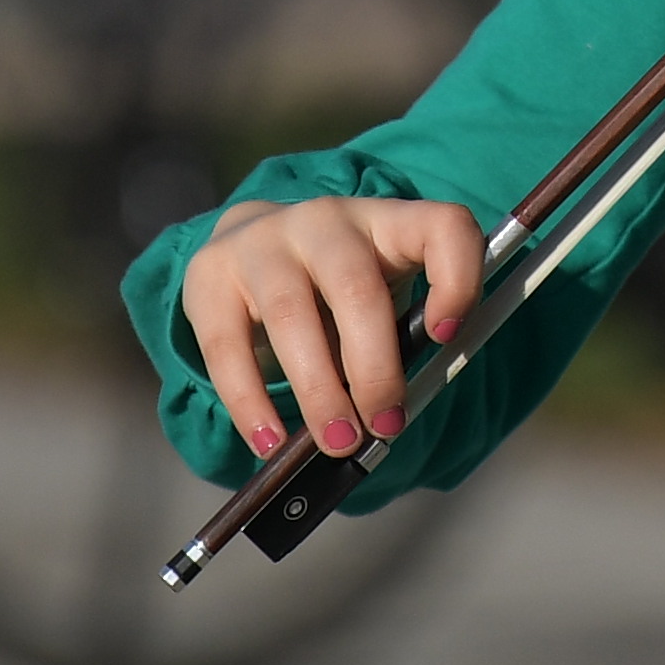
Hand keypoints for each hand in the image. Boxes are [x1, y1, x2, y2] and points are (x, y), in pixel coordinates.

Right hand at [179, 191, 488, 468]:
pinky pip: (226, 346)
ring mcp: (263, 242)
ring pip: (291, 315)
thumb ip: (397, 339)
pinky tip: (269, 442)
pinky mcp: (210, 275)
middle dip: (374, 368)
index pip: (441, 226)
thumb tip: (392, 421)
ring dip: (318, 391)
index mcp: (386, 222)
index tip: (447, 336)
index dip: (455, 278)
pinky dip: (250, 403)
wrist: (249, 243)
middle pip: (356, 287)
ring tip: (337, 443)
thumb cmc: (331, 288)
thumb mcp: (376, 293)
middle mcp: (325, 221)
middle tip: (384, 426)